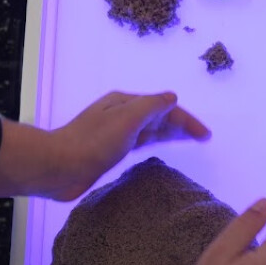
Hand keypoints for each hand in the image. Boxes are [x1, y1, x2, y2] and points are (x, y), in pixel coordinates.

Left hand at [47, 91, 210, 200]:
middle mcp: (120, 114)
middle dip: (182, 124)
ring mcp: (115, 132)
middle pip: (159, 116)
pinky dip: (155, 142)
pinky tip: (157, 147)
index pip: (164, 107)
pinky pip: (140, 141)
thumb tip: (172, 97)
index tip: (206, 135)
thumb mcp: (127, 119)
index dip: (187, 120)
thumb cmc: (92, 142)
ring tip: (188, 140)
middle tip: (203, 137)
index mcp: (124, 102)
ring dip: (170, 132)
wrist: (59, 167)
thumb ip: (151, 106)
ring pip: (150, 129)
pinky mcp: (110, 150)